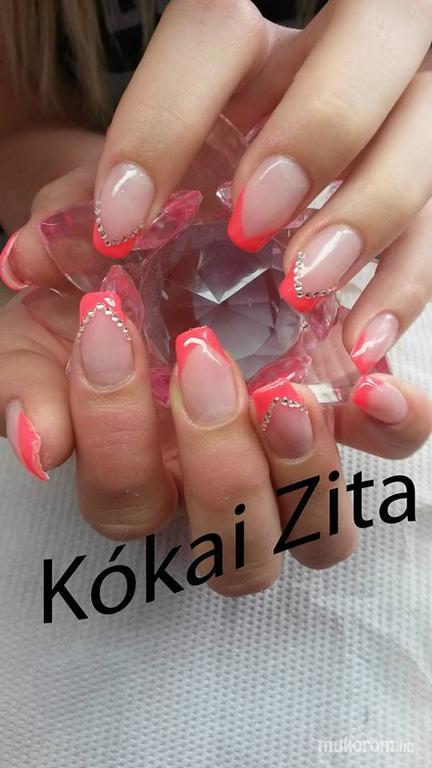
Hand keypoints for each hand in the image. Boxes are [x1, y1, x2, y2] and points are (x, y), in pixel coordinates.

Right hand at [1, 289, 429, 594]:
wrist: (150, 242)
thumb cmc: (87, 293)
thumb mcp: (42, 322)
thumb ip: (28, 381)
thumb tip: (37, 444)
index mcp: (136, 472)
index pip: (126, 506)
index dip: (115, 437)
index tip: (108, 324)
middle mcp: (214, 484)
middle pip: (229, 548)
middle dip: (215, 466)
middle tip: (198, 359)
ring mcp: (286, 457)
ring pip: (315, 537)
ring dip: (301, 474)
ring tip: (286, 396)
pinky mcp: (344, 410)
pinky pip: (389, 448)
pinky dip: (392, 427)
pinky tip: (372, 387)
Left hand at [88, 0, 431, 370]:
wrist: (261, 209)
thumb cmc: (189, 196)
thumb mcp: (137, 191)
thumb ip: (86, 209)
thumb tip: (28, 260)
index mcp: (252, 47)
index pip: (214, 32)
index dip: (165, 118)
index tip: (120, 222)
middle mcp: (343, 59)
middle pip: (372, 34)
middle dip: (314, 129)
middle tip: (251, 225)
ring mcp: (403, 114)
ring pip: (426, 132)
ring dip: (371, 209)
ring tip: (305, 284)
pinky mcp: (429, 188)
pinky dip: (406, 284)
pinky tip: (360, 341)